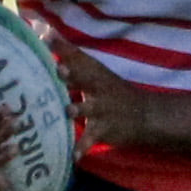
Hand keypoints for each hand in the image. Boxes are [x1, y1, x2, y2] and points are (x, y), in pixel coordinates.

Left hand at [46, 31, 148, 148]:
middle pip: (84, 78)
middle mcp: (98, 88)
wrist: (145, 116)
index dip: (64, 47)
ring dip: (77, 109)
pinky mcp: (103, 130)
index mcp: (94, 73)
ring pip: (87, 109)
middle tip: (59, 69)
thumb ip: (70, 56)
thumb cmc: (111, 92)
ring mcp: (101, 110)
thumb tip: (44, 32)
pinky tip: (73, 157)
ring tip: (68, 111)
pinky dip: (82, 148)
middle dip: (72, 74)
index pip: (78, 56)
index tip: (47, 36)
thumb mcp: (96, 72)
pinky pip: (90, 140)